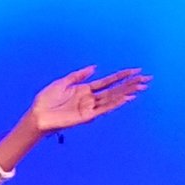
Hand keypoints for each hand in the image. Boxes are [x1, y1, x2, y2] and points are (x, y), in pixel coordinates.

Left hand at [29, 66, 147, 132]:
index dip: (122, 76)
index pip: (108, 82)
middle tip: (147, 79)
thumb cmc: (46, 100)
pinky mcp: (87, 117)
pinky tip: (127, 98)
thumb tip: (95, 67)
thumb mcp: (63, 82)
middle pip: (115, 90)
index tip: (135, 70)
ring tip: (141, 87)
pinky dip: (116, 104)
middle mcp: (90, 99)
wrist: (37, 114)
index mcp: (85, 90)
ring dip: (127, 92)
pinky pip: (104, 109)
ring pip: (113, 99)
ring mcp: (90, 108)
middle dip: (131, 84)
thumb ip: (80, 75)